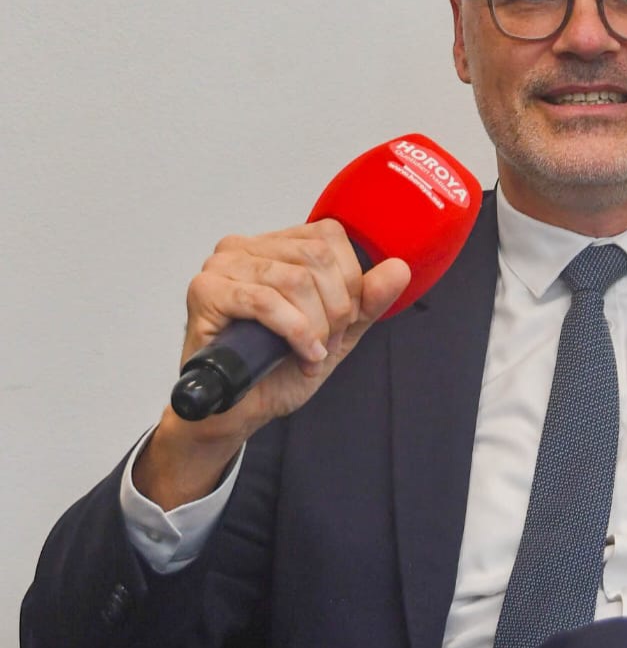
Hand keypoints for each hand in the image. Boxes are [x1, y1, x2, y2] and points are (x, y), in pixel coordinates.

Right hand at [135, 220, 408, 508]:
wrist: (239, 411)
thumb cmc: (277, 369)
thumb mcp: (337, 333)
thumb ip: (368, 301)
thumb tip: (399, 268)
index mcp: (275, 247)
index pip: (329, 236)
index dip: (348, 283)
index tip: (341, 322)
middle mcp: (244, 248)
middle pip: (317, 257)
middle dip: (334, 309)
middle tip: (326, 342)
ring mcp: (221, 267)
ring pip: (295, 280)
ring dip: (315, 326)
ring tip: (310, 353)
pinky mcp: (206, 292)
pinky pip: (265, 301)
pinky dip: (294, 332)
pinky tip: (300, 353)